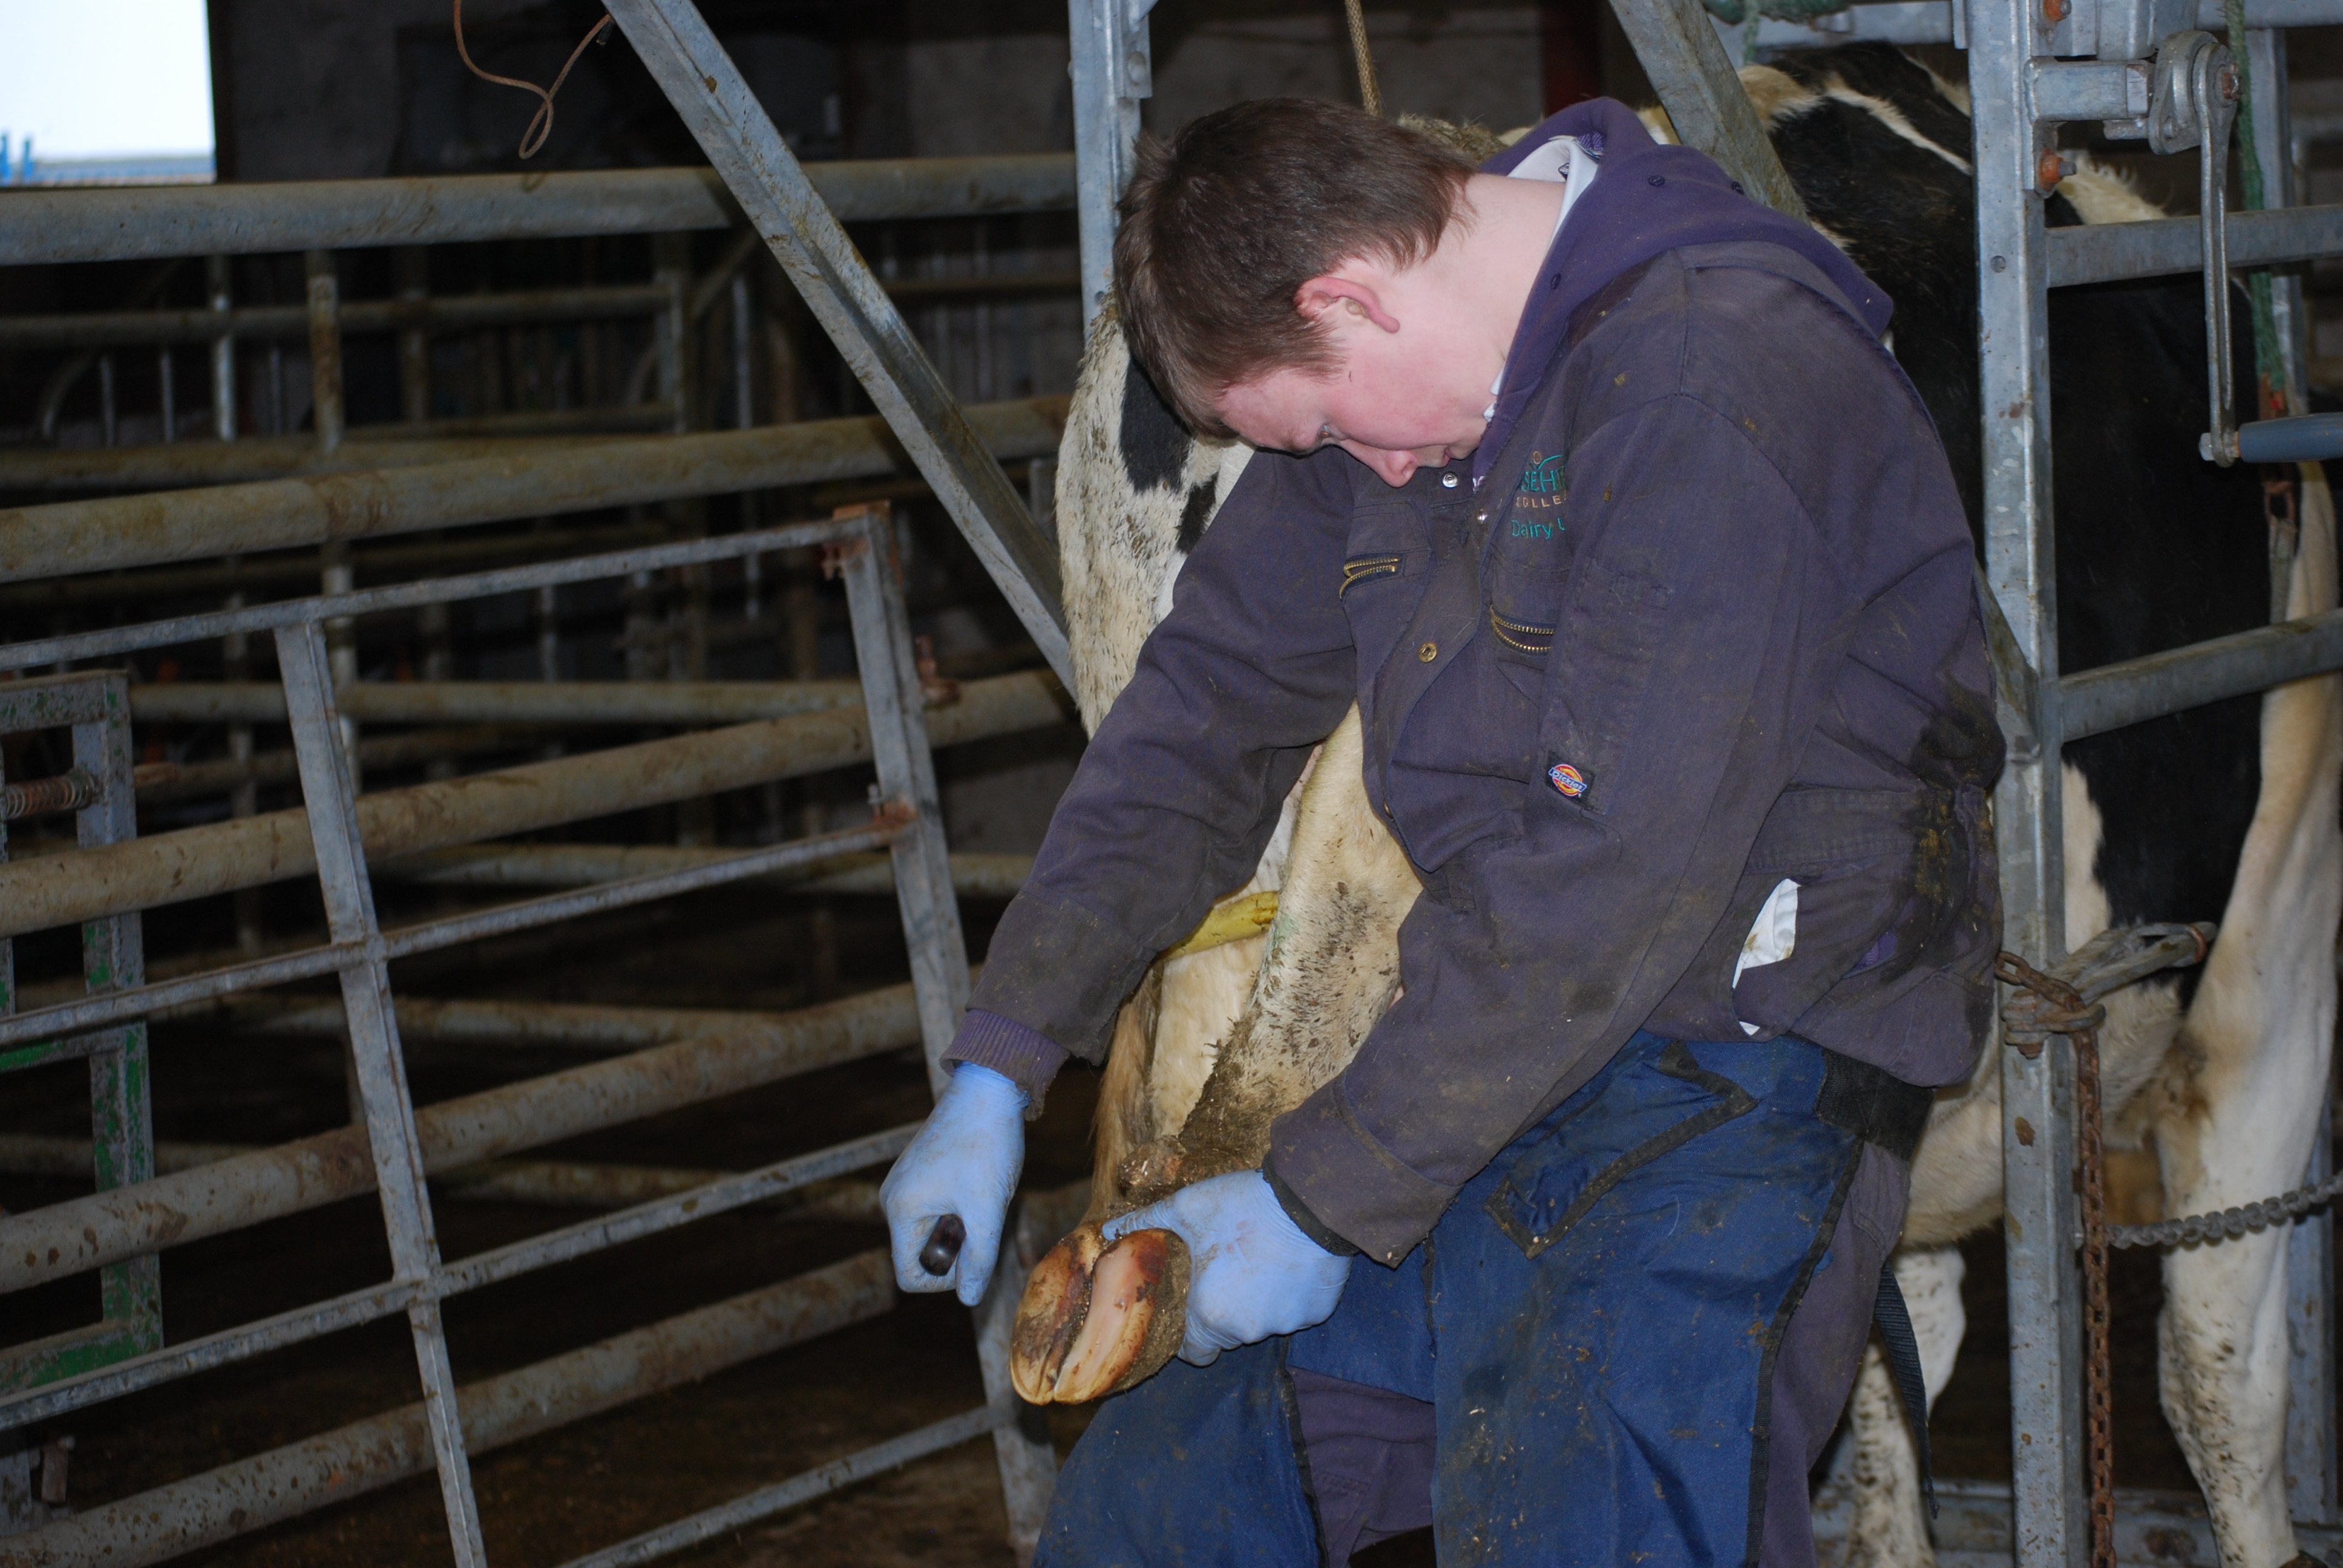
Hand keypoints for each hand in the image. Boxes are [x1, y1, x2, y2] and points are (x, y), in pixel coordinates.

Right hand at [881, 1063, 1025, 1304]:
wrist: (988, 1088)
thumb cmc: (986, 1145)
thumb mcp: (987, 1209)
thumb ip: (978, 1259)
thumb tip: (969, 1299)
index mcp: (900, 1210)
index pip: (910, 1275)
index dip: (945, 1280)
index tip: (976, 1254)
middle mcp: (894, 1198)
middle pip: (922, 1253)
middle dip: (957, 1247)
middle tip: (984, 1216)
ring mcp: (906, 1183)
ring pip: (934, 1231)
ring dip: (963, 1225)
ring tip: (983, 1195)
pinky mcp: (922, 1172)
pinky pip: (938, 1209)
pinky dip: (962, 1207)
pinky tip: (980, 1181)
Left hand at [1103, 1170, 1349, 1363]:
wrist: (1310, 1200)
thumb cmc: (1242, 1206)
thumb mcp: (1186, 1208)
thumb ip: (1145, 1223)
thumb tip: (1109, 1231)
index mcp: (1211, 1314)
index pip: (1193, 1353)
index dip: (1187, 1334)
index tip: (1190, 1306)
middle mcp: (1248, 1329)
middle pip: (1227, 1334)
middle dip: (1222, 1310)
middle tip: (1223, 1271)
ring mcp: (1286, 1323)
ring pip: (1263, 1322)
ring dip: (1257, 1302)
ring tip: (1257, 1260)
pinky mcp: (1317, 1312)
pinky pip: (1296, 1311)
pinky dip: (1288, 1294)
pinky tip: (1287, 1262)